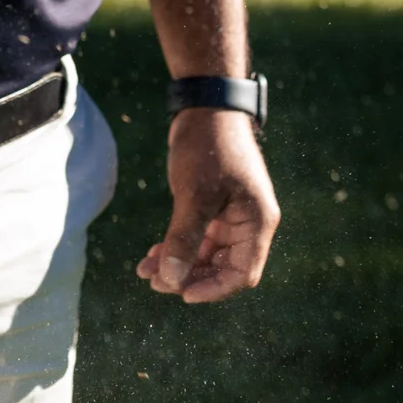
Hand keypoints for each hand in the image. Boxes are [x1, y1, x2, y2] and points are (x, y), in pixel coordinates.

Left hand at [136, 109, 279, 303]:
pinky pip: (197, 238)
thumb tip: (171, 280)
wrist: (204, 108)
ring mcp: (231, 216)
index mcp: (257, 222)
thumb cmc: (208, 147)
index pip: (241, 273)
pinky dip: (176, 247)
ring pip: (206, 255)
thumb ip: (184, 238)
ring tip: (146, 270)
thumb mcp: (194, 194)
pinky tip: (152, 254)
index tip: (181, 294)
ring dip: (178, 264)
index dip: (213, 289)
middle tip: (155, 281)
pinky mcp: (213, 208)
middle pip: (222, 268)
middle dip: (188, 277)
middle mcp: (248, 223)